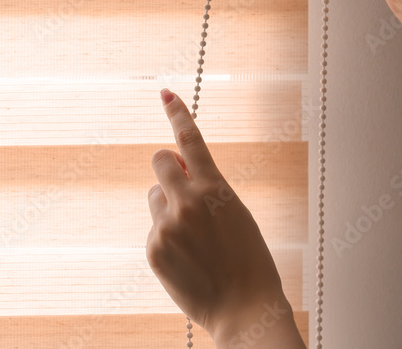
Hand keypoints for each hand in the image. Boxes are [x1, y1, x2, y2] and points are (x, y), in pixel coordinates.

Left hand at [146, 89, 305, 347]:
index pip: (192, 141)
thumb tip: (178, 170)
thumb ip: (208, 189)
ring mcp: (167, 225)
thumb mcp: (236, 214)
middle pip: (160, 160)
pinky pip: (155, 229)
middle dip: (168, 168)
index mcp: (215, 189)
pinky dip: (167, 239)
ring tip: (194, 239)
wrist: (244, 309)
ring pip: (156, 197)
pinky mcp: (154, 248)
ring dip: (168, 207)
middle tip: (181, 186)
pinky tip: (187, 259)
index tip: (165, 93)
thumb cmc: (247, 262)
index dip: (178, 113)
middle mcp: (187, 201)